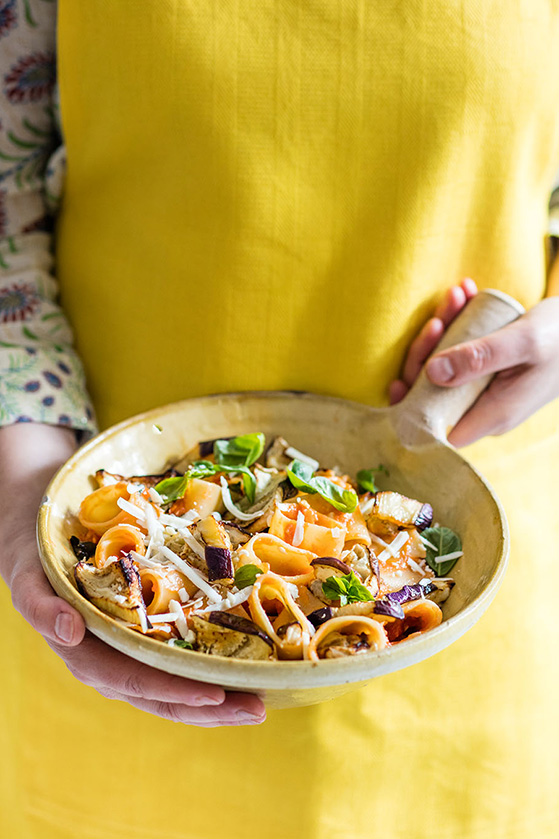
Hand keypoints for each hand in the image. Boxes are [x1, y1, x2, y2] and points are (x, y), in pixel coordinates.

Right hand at [0, 423, 265, 726]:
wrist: (36, 526)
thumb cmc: (33, 551)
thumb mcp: (27, 573)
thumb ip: (41, 605)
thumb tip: (70, 631)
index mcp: (84, 651)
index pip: (133, 680)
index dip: (174, 691)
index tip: (215, 695)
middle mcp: (107, 658)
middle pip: (160, 695)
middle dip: (208, 708)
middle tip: (257, 709)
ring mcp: (124, 650)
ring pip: (170, 687)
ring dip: (213, 700)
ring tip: (257, 700)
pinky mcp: (139, 635)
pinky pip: (172, 662)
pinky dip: (205, 671)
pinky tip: (237, 671)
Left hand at [389, 280, 558, 445]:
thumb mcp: (523, 342)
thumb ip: (480, 358)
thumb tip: (431, 374)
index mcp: (493, 416)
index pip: (435, 429)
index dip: (412, 410)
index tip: (402, 378)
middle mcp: (484, 409)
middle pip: (432, 396)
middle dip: (426, 355)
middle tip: (438, 318)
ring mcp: (485, 390)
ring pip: (443, 370)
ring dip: (442, 332)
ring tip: (456, 294)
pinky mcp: (486, 371)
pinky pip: (459, 354)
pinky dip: (457, 326)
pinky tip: (464, 295)